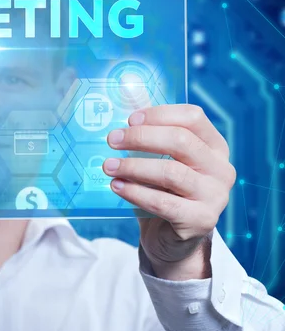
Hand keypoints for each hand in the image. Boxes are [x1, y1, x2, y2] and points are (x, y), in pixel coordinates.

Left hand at [103, 104, 235, 279]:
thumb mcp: (159, 159)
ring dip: (134, 166)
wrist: (171, 238)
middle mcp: (221, 168)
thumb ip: (149, 130)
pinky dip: (135, 192)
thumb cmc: (162, 190)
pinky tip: (117, 186)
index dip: (159, 114)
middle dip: (141, 138)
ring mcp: (215, 196)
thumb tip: (126, 93)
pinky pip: (164, 202)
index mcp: (214, 145)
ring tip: (109, 166)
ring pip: (171, 172)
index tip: (130, 119)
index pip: (193, 117)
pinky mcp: (201, 220)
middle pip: (181, 141)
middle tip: (112, 139)